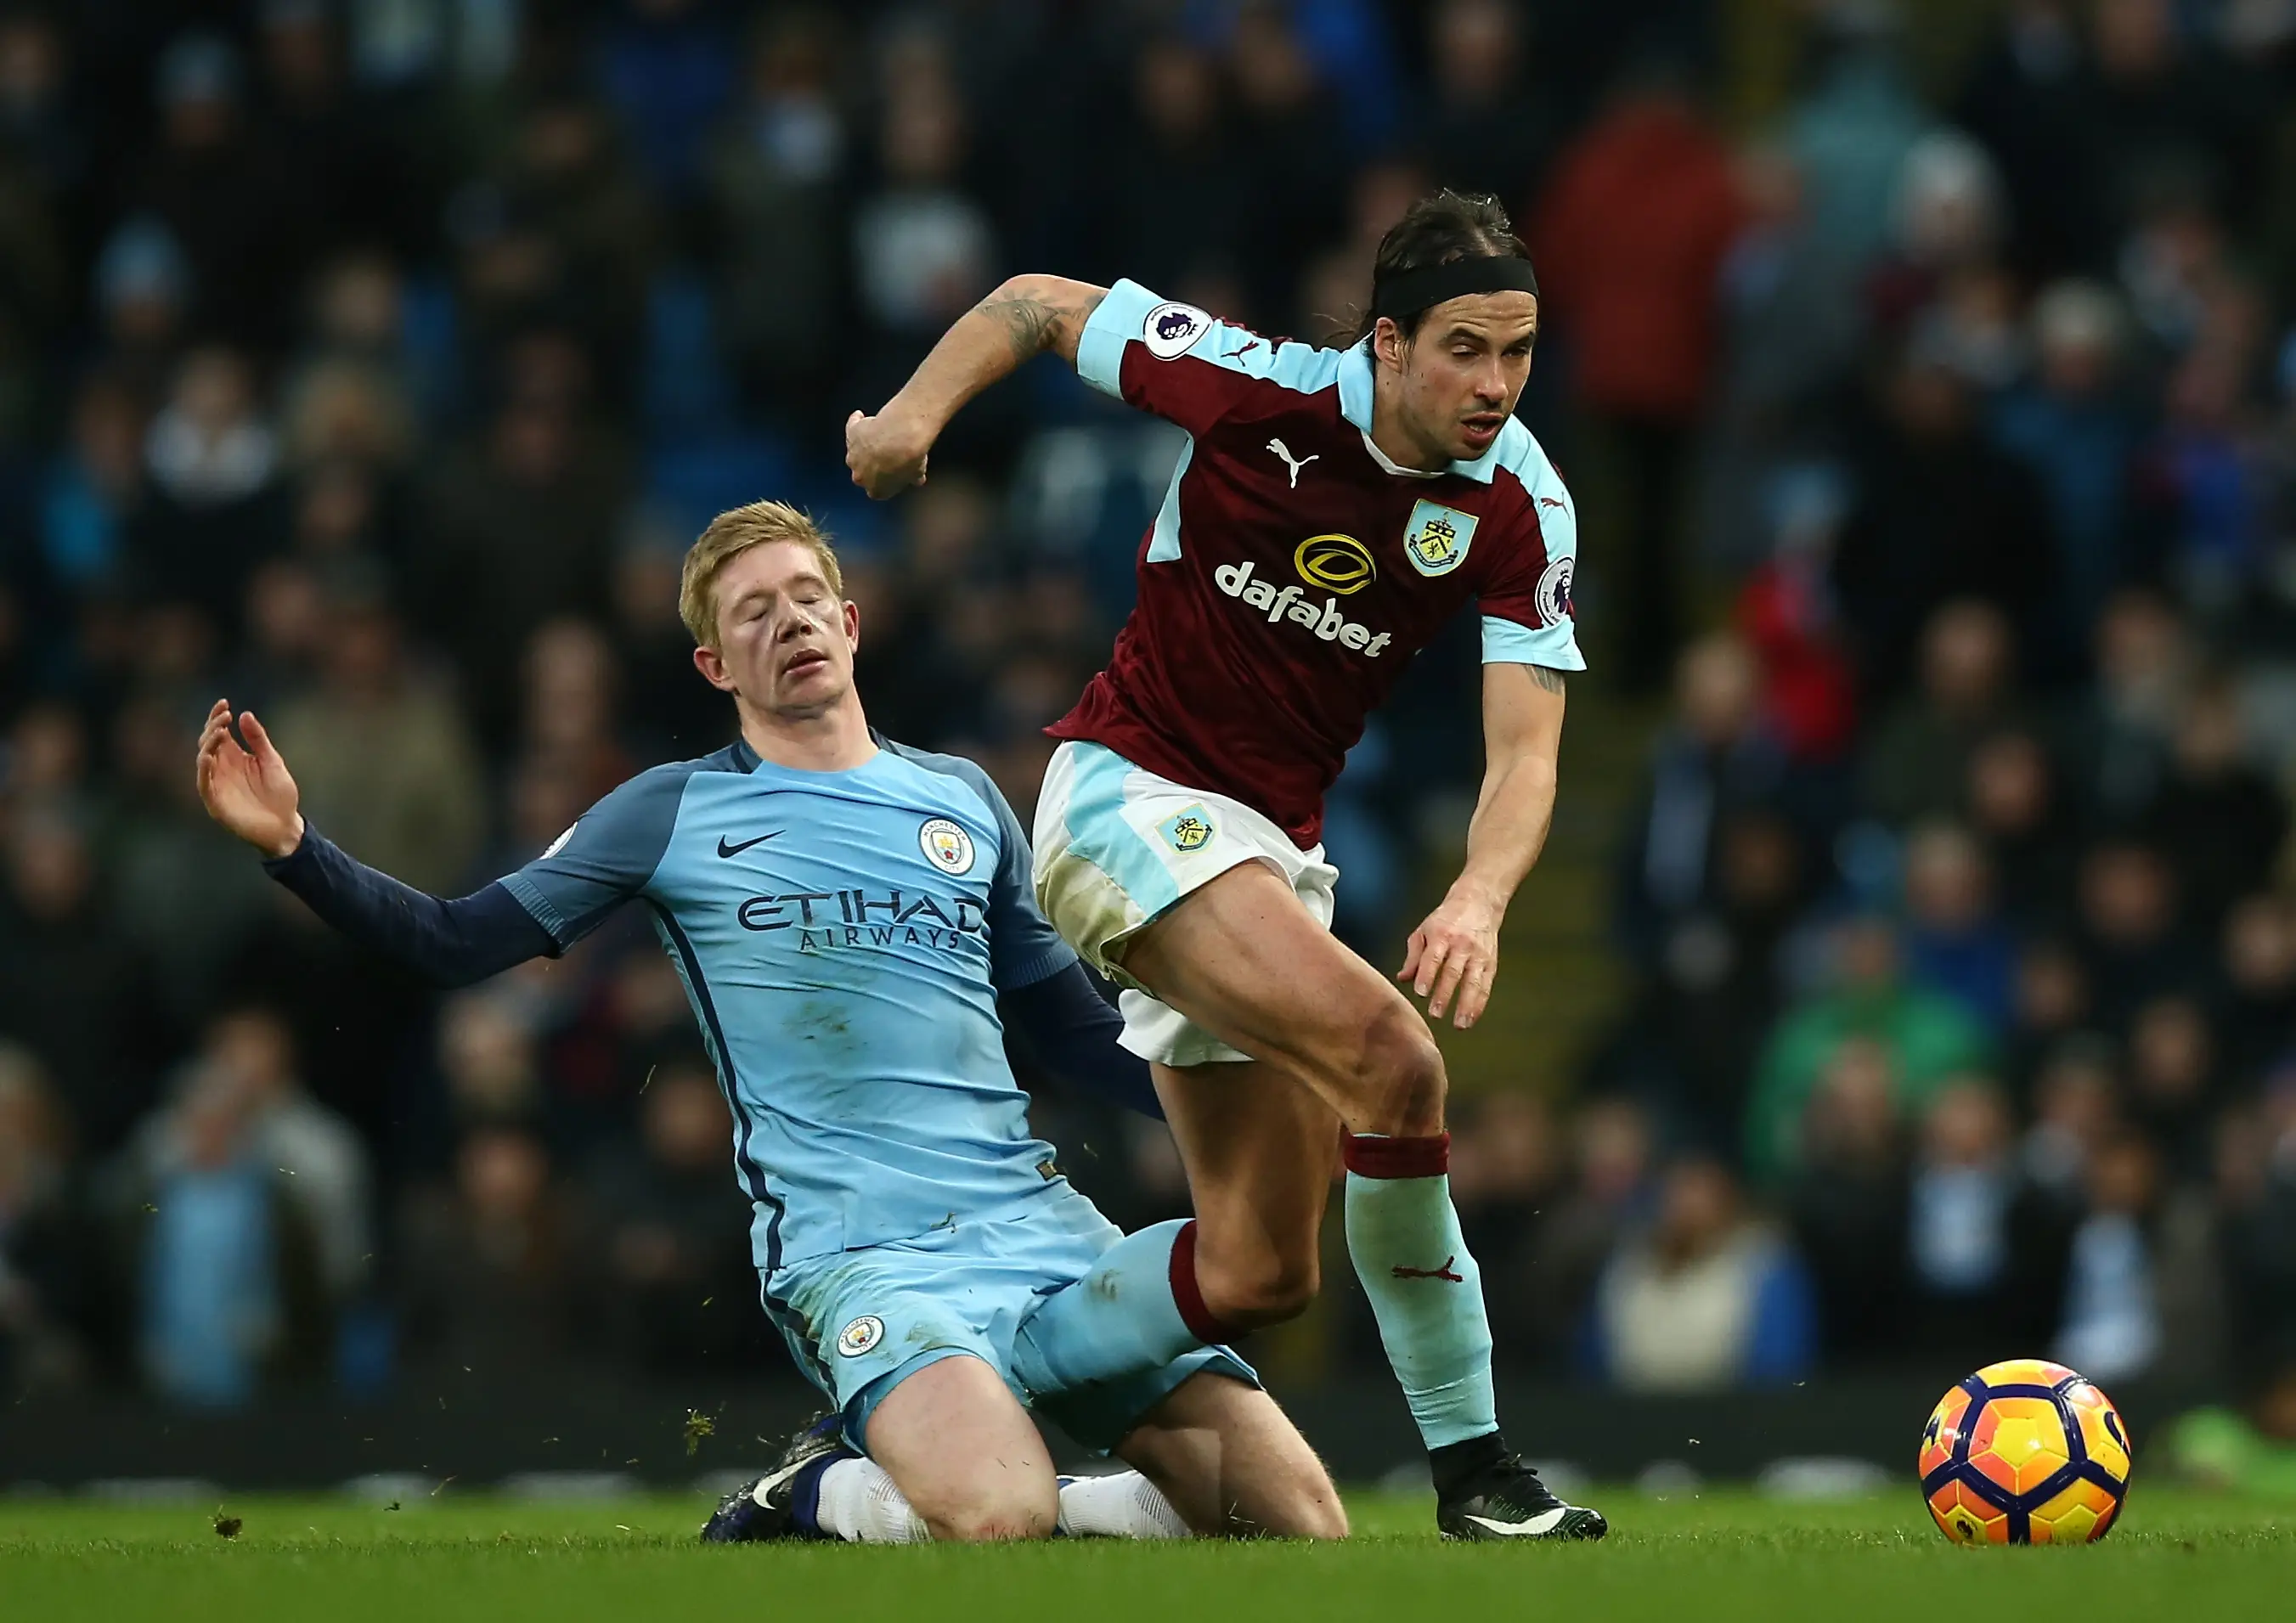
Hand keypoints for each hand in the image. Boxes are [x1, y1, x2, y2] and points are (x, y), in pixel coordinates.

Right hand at [195, 700, 303, 858]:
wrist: (286, 825)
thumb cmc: (280, 794)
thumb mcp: (272, 761)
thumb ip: (258, 740)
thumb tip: (244, 714)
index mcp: (234, 757)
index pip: (218, 733)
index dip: (217, 717)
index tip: (224, 703)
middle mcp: (222, 768)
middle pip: (208, 743)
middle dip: (213, 727)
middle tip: (224, 716)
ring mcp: (217, 785)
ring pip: (203, 760)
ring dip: (208, 745)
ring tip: (220, 731)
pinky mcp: (216, 803)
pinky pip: (204, 785)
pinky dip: (204, 771)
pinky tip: (209, 757)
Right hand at [845, 405, 934, 498]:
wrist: (901, 439)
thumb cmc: (910, 459)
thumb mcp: (917, 471)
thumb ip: (914, 477)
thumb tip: (918, 479)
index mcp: (876, 491)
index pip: (877, 490)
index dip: (885, 480)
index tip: (892, 473)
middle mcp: (860, 476)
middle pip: (863, 473)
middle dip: (871, 465)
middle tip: (885, 455)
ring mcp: (853, 454)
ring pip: (856, 451)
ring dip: (864, 445)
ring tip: (877, 435)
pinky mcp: (852, 433)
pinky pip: (852, 426)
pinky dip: (856, 421)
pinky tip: (861, 416)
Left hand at [1398, 889, 1502, 1028]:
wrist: (1479, 902)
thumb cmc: (1445, 920)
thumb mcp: (1424, 931)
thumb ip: (1414, 956)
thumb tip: (1403, 978)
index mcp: (1442, 935)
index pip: (1433, 958)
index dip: (1427, 975)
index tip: (1420, 993)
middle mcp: (1462, 945)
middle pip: (1454, 972)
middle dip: (1445, 994)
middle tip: (1435, 1014)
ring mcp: (1479, 954)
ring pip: (1473, 981)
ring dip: (1467, 1005)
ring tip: (1459, 1025)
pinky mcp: (1491, 962)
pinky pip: (1486, 985)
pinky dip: (1479, 1003)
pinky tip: (1471, 1018)